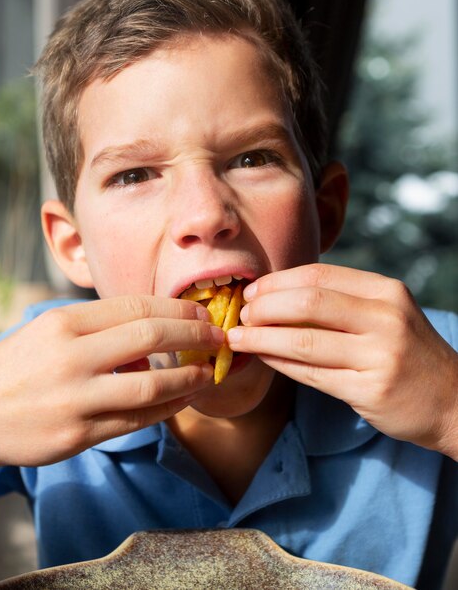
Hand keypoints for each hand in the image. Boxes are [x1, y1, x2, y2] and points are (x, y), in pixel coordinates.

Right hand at [0, 296, 221, 479]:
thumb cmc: (14, 367)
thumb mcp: (47, 330)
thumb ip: (98, 327)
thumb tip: (153, 331)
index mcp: (63, 322)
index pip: (136, 306)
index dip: (178, 308)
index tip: (202, 312)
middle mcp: (71, 357)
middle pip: (152, 337)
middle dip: (196, 335)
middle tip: (219, 337)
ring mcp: (75, 399)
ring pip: (152, 384)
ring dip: (191, 377)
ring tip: (210, 372)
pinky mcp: (77, 435)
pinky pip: (137, 421)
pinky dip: (169, 407)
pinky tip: (184, 399)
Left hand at [228, 264, 457, 458]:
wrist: (453, 400)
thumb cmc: (407, 352)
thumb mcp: (384, 315)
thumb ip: (339, 303)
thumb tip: (275, 298)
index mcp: (385, 291)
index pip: (319, 275)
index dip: (277, 282)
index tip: (252, 291)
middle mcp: (385, 318)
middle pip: (308, 303)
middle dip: (264, 307)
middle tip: (241, 315)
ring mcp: (380, 355)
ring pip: (303, 341)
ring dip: (262, 338)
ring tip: (239, 338)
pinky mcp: (369, 390)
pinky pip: (311, 374)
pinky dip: (279, 363)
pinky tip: (263, 358)